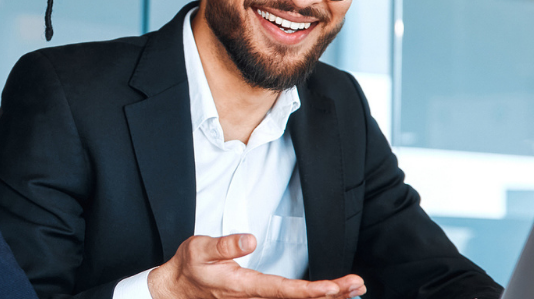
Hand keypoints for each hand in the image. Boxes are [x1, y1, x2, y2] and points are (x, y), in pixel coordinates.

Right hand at [147, 234, 364, 298]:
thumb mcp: (200, 249)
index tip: (336, 287)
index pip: (285, 291)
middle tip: (357, 284)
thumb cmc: (190, 266)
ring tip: (354, 288)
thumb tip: (251, 240)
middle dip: (331, 295)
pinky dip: (312, 298)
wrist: (176, 288)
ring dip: (327, 298)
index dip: (312, 291)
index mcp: (244, 286)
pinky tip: (330, 294)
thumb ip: (225, 245)